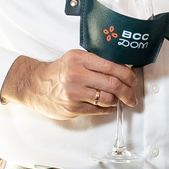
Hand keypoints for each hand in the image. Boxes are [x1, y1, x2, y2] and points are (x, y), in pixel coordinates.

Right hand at [0, 50, 138, 120]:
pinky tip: (106, 106)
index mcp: (80, 59)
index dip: (128, 75)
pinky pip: (98, 110)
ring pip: (107, 99)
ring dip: (117, 101)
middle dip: (128, 92)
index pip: (112, 67)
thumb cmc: (58, 72)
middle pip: (113, 84)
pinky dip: (106, 109)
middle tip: (132, 96)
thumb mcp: (75, 59)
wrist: (34, 85)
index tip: (133, 80)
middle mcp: (77, 74)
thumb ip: (96, 63)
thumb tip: (122, 71)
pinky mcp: (72, 107)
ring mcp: (74, 92)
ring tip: (118, 100)